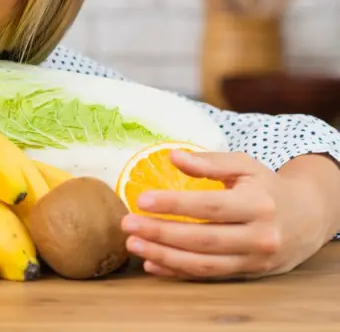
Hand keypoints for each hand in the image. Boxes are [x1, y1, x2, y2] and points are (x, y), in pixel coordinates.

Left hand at [120, 150, 326, 281]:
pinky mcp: (247, 274)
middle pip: (203, 239)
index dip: (174, 205)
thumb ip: (209, 162)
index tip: (142, 200)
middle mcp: (260, 236)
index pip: (210, 206)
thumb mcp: (244, 166)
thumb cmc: (266, 187)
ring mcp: (254, 260)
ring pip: (204, 264)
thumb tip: (172, 156)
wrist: (306, 218)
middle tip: (127, 225)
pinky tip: (152, 264)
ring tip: (133, 245)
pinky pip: (208, 276)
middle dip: (161, 234)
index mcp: (259, 204)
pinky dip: (177, 273)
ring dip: (164, 256)